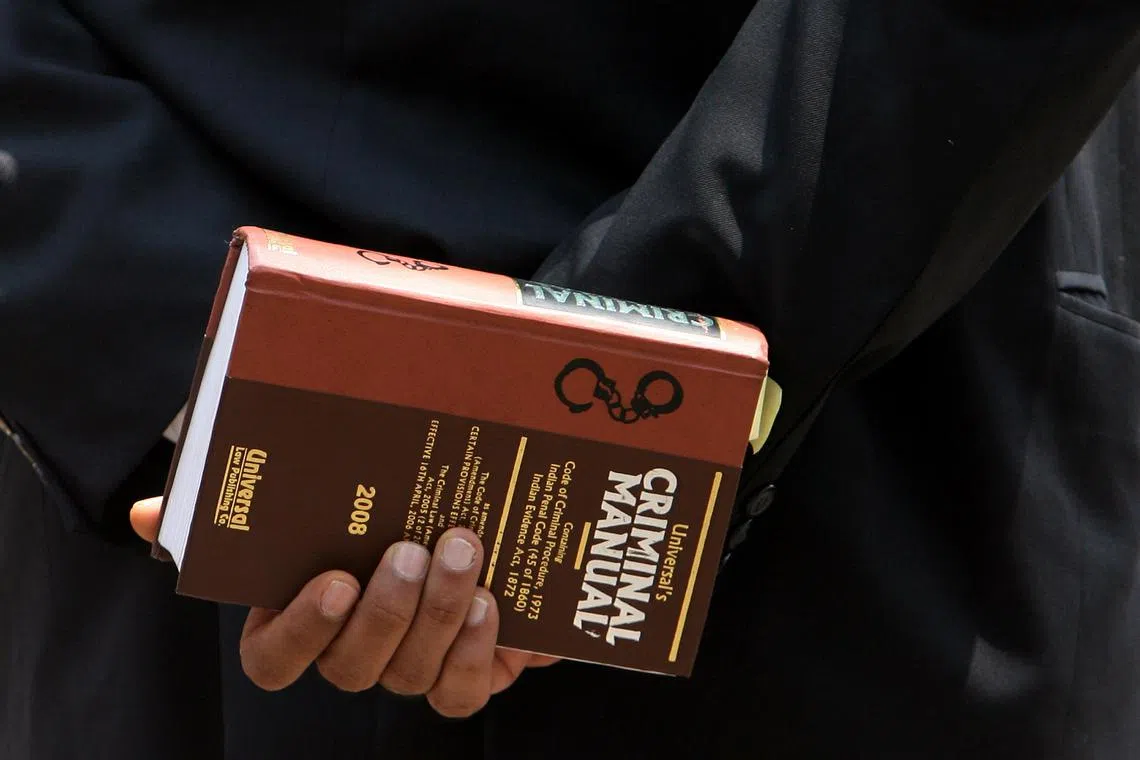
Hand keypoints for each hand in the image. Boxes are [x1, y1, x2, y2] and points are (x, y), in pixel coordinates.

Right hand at [131, 497, 557, 716]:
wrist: (481, 526)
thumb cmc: (386, 512)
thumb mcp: (323, 496)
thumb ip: (241, 508)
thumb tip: (146, 515)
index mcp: (304, 618)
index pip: (273, 660)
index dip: (300, 632)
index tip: (332, 580)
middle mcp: (351, 653)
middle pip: (350, 666)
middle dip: (384, 610)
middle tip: (410, 549)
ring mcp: (406, 670)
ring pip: (409, 671)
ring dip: (436, 612)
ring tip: (462, 550)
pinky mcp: (461, 677)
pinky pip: (459, 691)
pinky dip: (474, 649)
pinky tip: (487, 602)